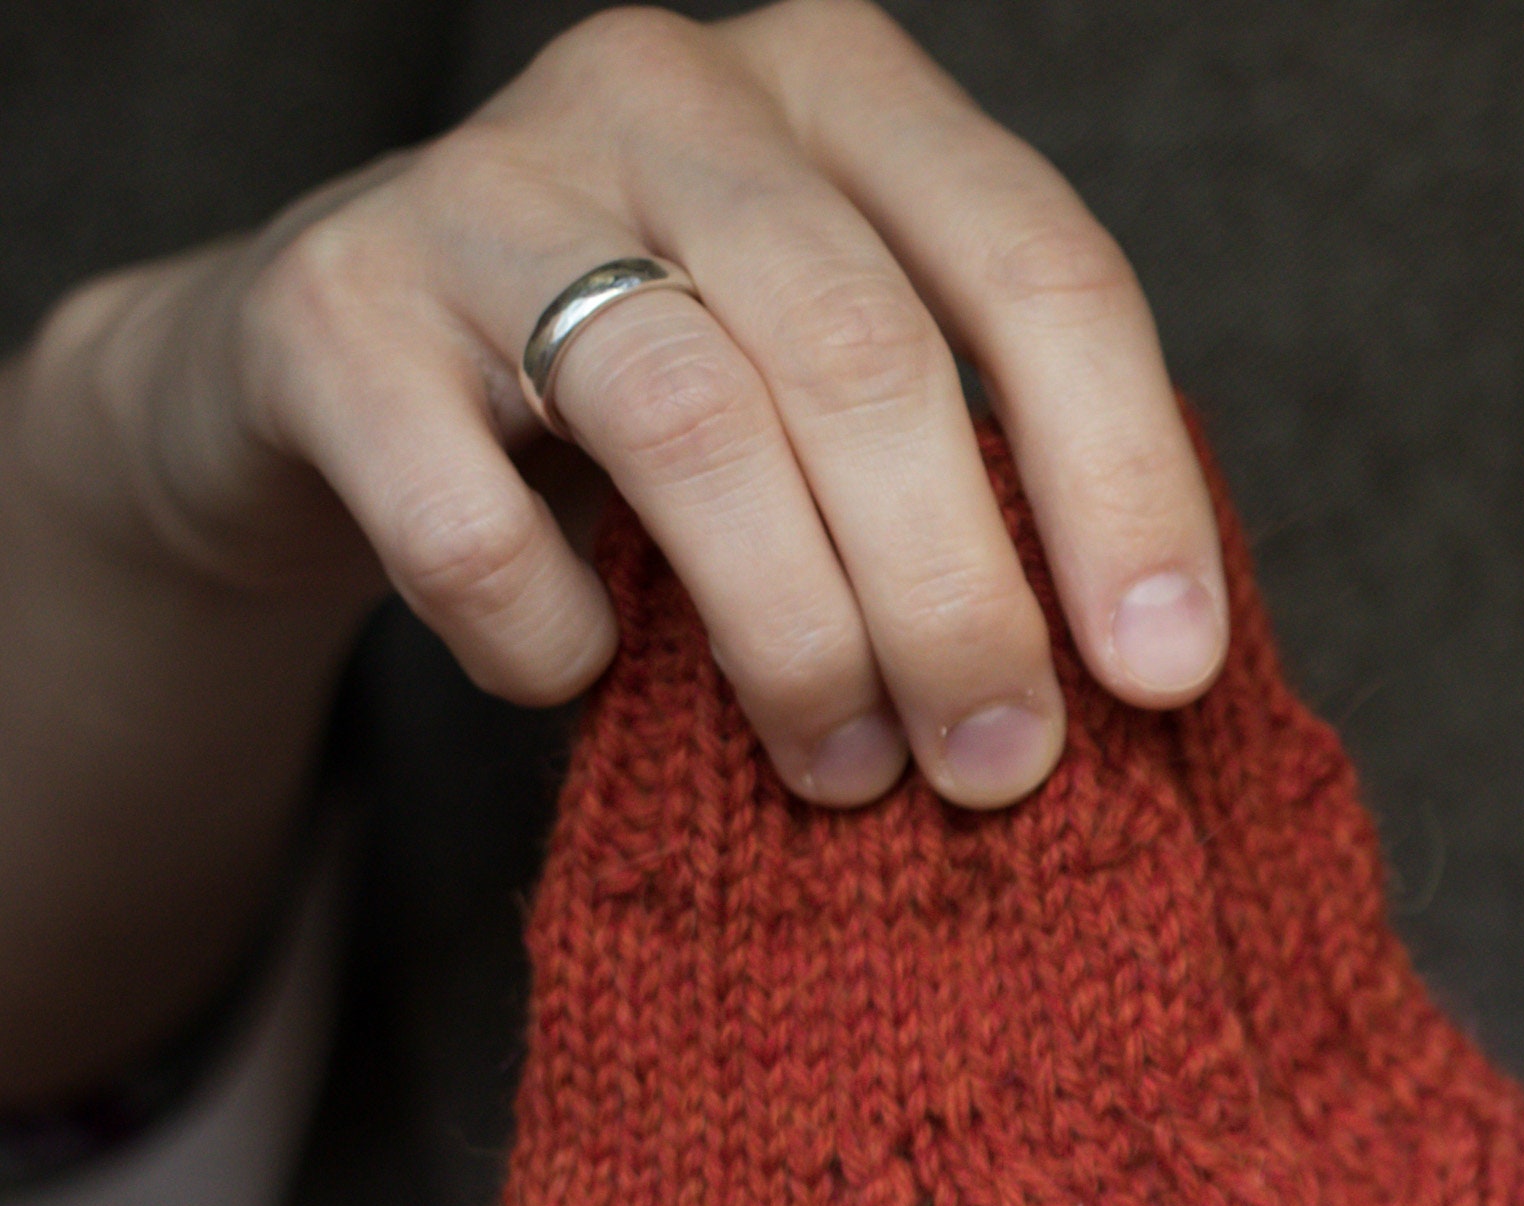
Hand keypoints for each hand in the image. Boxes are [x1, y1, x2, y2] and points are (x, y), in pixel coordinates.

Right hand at [27, 0, 1219, 809]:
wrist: (346, 372)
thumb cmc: (679, 412)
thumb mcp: (849, 398)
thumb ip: (984, 474)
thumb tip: (1151, 681)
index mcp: (847, 93)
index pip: (1041, 272)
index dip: (1126, 485)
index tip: (1167, 677)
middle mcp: (671, 90)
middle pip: (866, 355)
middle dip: (957, 599)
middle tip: (997, 766)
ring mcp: (484, 183)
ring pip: (691, 423)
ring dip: (793, 637)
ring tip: (844, 773)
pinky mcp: (332, 312)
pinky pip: (472, 521)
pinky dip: (551, 639)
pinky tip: (583, 676)